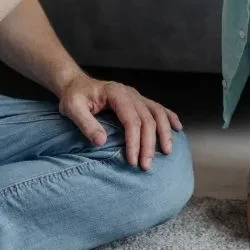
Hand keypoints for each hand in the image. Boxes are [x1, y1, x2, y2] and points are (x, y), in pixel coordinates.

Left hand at [57, 73, 182, 170]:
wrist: (75, 84)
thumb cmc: (73, 97)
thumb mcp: (72, 109)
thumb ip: (86, 124)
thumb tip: (101, 141)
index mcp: (115, 93)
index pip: (130, 119)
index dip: (134, 141)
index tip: (132, 160)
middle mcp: (129, 93)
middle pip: (147, 119)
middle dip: (149, 144)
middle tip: (146, 166)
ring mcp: (136, 96)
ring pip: (157, 113)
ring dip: (164, 133)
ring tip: (167, 152)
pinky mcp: (138, 100)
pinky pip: (158, 108)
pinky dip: (169, 117)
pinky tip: (177, 128)